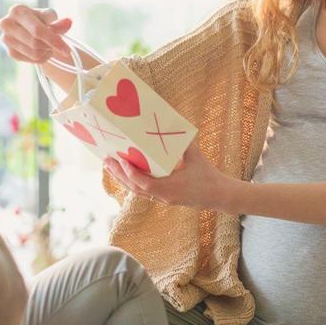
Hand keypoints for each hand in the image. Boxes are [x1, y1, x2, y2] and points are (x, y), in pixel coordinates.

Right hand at [0, 5, 72, 64]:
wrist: (30, 29)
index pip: (37, 30)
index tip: (67, 50)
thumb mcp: (51, 18)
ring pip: (34, 53)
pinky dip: (42, 57)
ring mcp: (6, 39)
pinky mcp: (10, 52)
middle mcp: (7, 24)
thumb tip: (69, 22)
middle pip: (35, 43)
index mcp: (17, 11)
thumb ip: (59, 23)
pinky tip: (43, 50)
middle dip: (50, 46)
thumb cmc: (41, 20)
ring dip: (47, 51)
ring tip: (49, 45)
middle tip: (59, 45)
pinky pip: (31, 60)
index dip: (54, 40)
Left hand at [103, 140, 239, 210]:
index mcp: (170, 188)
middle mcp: (163, 197)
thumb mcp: (196, 156)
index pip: (145, 184)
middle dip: (119, 175)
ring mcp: (163, 199)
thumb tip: (173, 126)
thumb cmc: (208, 175)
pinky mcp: (164, 198)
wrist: (219, 195)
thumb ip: (184, 143)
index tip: (121, 160)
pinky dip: (133, 182)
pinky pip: (144, 192)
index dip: (131, 173)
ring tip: (111, 166)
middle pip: (135, 189)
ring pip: (137, 192)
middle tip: (107, 161)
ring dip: (123, 179)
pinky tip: (126, 172)